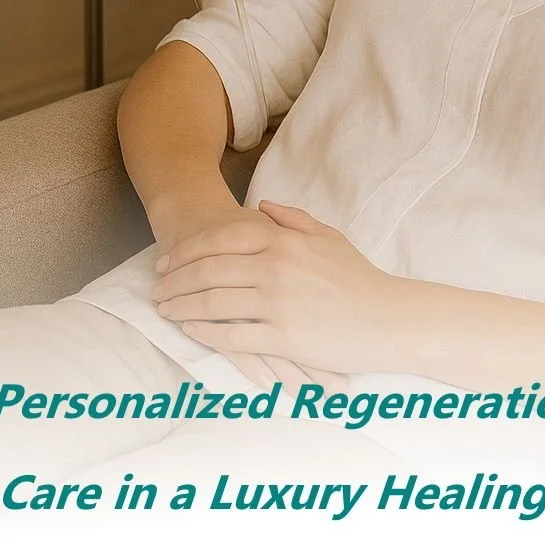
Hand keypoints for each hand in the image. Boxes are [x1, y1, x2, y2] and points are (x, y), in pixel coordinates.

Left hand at [150, 201, 400, 373]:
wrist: (389, 319)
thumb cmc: (359, 279)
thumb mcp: (327, 237)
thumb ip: (292, 219)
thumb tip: (261, 206)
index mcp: (286, 241)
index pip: (223, 238)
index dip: (189, 249)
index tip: (167, 261)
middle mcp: (277, 268)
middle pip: (210, 269)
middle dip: (176, 279)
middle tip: (156, 288)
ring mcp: (278, 304)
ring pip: (214, 302)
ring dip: (183, 306)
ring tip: (165, 311)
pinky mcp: (283, 338)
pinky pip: (233, 335)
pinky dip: (206, 333)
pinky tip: (191, 332)